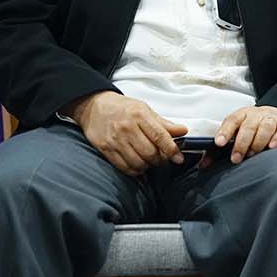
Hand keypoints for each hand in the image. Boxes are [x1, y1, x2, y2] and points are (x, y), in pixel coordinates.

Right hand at [66, 91, 188, 175]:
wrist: (94, 106)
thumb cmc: (122, 108)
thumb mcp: (145, 110)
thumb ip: (164, 123)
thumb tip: (183, 131)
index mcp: (139, 115)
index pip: (160, 136)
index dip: (172, 150)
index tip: (178, 158)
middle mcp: (127, 128)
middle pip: (150, 152)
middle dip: (160, 160)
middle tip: (163, 158)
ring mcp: (115, 139)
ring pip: (137, 162)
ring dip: (147, 166)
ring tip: (150, 161)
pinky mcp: (105, 149)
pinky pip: (123, 166)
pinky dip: (134, 170)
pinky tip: (138, 165)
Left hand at [206, 105, 276, 166]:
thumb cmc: (254, 129)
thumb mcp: (237, 134)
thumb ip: (219, 150)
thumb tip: (203, 165)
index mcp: (242, 115)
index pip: (231, 120)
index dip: (225, 131)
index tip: (219, 143)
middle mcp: (257, 115)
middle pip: (248, 126)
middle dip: (241, 143)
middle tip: (236, 158)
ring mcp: (272, 118)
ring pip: (265, 127)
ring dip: (258, 142)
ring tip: (253, 154)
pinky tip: (272, 147)